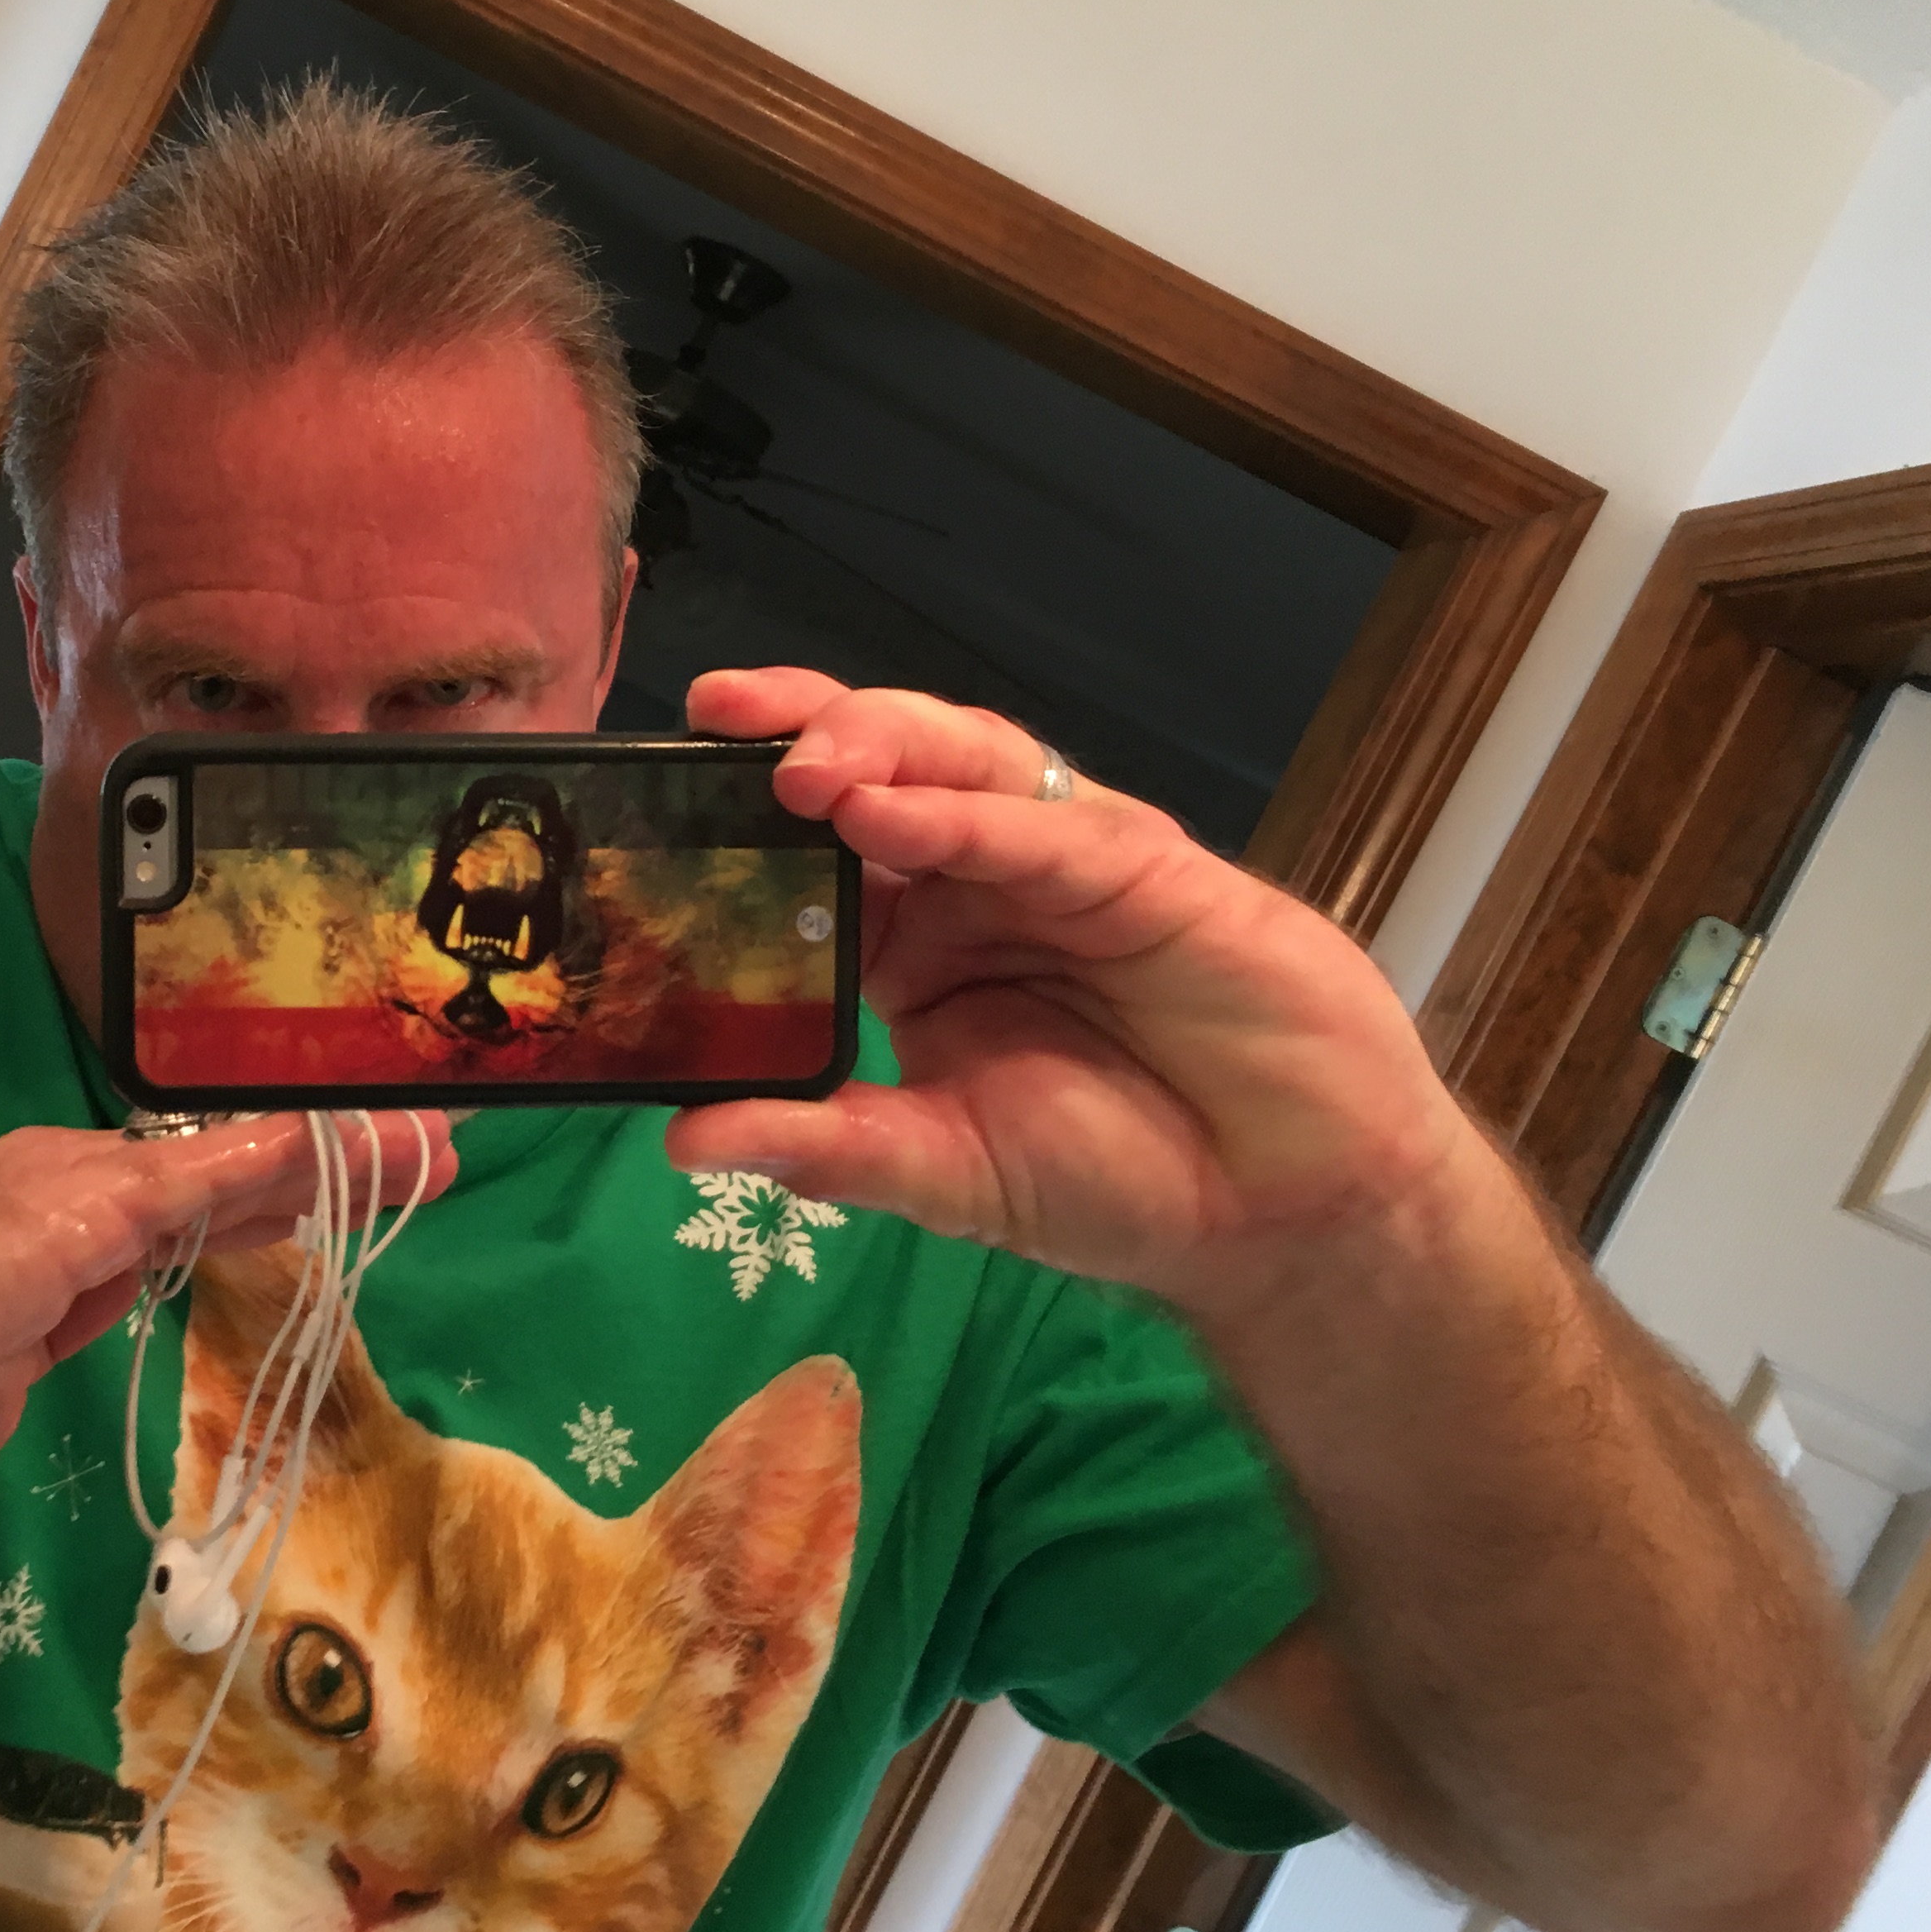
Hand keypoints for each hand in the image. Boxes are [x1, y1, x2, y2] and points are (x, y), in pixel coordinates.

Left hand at [0, 1112, 452, 1515]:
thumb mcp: (66, 1233)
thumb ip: (186, 1195)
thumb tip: (295, 1145)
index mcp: (89, 1170)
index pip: (240, 1149)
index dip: (335, 1147)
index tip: (432, 1142)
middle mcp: (85, 1209)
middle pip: (231, 1182)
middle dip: (329, 1171)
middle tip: (437, 1167)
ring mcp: (67, 1274)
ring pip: (200, 1234)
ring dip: (287, 1212)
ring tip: (378, 1199)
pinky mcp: (46, 1341)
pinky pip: (158, 1294)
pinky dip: (224, 1267)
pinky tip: (262, 1264)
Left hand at [667, 670, 1485, 1303]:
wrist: (1281, 1214)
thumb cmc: (1119, 1179)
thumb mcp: (943, 1171)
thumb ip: (823, 1146)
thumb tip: (679, 1140)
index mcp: (913, 938)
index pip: (812, 843)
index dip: (739, 806)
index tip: (649, 795)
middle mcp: (977, 879)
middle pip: (877, 767)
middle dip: (797, 728)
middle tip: (715, 718)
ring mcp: (1061, 861)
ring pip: (959, 761)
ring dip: (876, 742)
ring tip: (799, 759)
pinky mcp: (1147, 869)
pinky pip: (1047, 827)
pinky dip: (969, 813)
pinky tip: (894, 808)